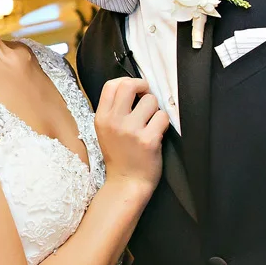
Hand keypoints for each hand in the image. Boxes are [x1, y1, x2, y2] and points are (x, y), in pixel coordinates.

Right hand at [94, 77, 168, 194]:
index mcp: (101, 118)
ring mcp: (131, 131)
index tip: (136, 89)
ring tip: (151, 123)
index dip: (127, 81)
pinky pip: (163, 117)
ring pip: (151, 101)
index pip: (111, 85)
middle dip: (143, 87)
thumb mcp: (105, 131)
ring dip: (155, 110)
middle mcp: (114, 122)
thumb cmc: (119, 155)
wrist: (127, 183)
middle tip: (147, 98)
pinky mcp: (148, 140)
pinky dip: (163, 124)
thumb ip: (113, 110)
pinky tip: (157, 133)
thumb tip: (133, 87)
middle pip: (130, 86)